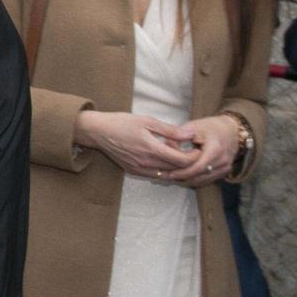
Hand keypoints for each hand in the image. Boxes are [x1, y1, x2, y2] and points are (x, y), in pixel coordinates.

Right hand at [76, 110, 196, 180]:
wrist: (97, 132)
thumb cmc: (121, 123)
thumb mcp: (147, 121)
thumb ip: (170, 131)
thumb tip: (190, 134)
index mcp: (152, 149)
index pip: (182, 160)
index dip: (194, 157)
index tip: (199, 149)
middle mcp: (146, 163)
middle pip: (176, 169)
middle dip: (187, 162)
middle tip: (191, 151)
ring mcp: (139, 169)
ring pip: (167, 175)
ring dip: (176, 168)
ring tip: (176, 154)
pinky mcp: (133, 171)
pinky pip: (155, 175)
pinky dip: (164, 170)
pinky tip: (163, 159)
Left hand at [162, 113, 240, 186]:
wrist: (231, 131)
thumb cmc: (210, 127)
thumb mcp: (193, 127)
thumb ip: (178, 137)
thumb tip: (164, 146)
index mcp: (216, 148)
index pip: (198, 167)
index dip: (183, 172)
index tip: (169, 173)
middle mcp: (222, 160)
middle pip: (199, 176)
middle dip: (181, 178)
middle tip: (164, 176)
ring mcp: (225, 168)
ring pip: (202, 181)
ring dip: (186, 181)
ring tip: (169, 177)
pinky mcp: (224, 172)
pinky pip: (206, 180)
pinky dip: (193, 180)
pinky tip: (181, 177)